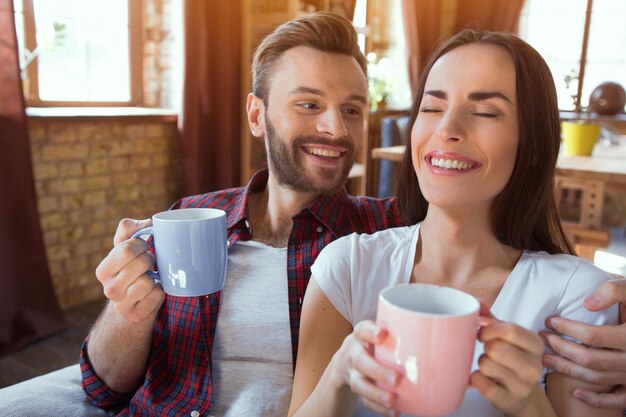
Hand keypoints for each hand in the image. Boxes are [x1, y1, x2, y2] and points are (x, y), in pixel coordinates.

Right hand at [95, 218, 164, 322]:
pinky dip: (159, 291)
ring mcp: (122, 305)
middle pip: (141, 263)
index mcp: (103, 270)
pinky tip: (151, 292)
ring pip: (149, 281)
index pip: (126, 249)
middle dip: (149, 260)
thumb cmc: (130, 270)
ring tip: (148, 279)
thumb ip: (130, 229)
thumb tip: (148, 222)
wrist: (133, 304)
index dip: (140, 245)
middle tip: (147, 265)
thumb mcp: (124, 248)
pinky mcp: (136, 315)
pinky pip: (157, 295)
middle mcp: (108, 289)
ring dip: (154, 277)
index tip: (142, 248)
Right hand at [333, 320, 399, 416]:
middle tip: (396, 379)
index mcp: (360, 335)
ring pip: (359, 384)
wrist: (345, 361)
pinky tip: (394, 412)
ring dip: (376, 394)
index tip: (382, 335)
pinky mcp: (356, 389)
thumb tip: (434, 340)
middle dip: (377, 371)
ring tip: (392, 400)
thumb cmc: (371, 344)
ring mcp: (352, 372)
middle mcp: (353, 353)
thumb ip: (396, 333)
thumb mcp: (377, 333)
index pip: (362, 330)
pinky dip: (379, 408)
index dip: (370, 332)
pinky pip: (365, 400)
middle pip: (360, 361)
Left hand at [472, 314, 544, 414]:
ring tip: (489, 366)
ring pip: (486, 365)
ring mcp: (523, 385)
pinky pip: (481, 384)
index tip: (483, 333)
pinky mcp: (509, 400)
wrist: (521, 394)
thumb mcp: (507, 337)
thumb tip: (475, 301)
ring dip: (481, 363)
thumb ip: (491, 318)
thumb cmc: (511, 358)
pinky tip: (483, 378)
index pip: (511, 330)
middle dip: (485, 348)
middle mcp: (534, 366)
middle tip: (489, 352)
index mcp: (536, 344)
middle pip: (496, 348)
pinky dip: (475, 378)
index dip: (490, 329)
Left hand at [541, 278, 625, 408]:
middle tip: (543, 337)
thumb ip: (614, 292)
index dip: (568, 328)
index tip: (550, 321)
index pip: (593, 336)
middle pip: (590, 359)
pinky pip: (617, 400)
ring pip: (597, 378)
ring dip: (568, 370)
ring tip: (546, 358)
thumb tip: (587, 303)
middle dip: (562, 348)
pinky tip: (576, 392)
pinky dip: (595, 399)